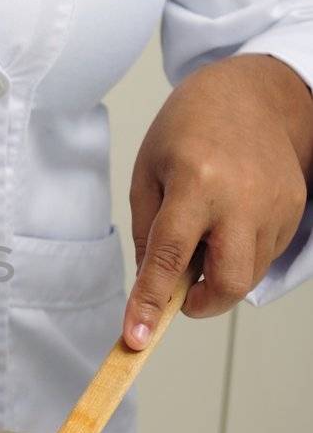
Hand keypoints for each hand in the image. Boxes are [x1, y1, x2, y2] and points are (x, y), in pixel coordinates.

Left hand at [123, 54, 312, 347]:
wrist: (252, 94)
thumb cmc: (190, 126)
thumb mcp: (148, 170)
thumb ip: (147, 232)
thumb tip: (152, 287)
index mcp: (196, 181)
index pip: (170, 256)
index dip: (150, 302)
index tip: (137, 337)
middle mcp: (242, 197)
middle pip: (228, 281)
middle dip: (201, 304)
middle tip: (181, 294)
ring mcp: (276, 205)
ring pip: (248, 274)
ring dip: (219, 274)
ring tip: (205, 234)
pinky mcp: (294, 209)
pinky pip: (264, 255)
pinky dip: (240, 255)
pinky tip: (228, 222)